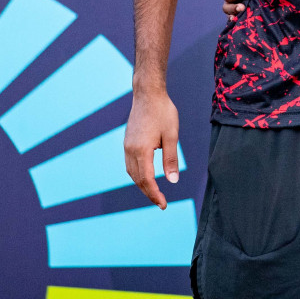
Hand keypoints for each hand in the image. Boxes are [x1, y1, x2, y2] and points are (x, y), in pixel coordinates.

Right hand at [124, 90, 180, 208]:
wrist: (148, 94)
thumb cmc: (163, 112)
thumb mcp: (171, 136)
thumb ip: (171, 159)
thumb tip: (173, 181)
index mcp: (141, 150)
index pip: (147, 180)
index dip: (155, 194)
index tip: (163, 205)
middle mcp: (130, 150)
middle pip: (138, 179)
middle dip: (149, 192)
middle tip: (161, 202)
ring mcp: (126, 146)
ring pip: (132, 173)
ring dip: (142, 184)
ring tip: (154, 192)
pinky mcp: (127, 142)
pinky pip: (130, 164)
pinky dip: (137, 174)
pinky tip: (145, 175)